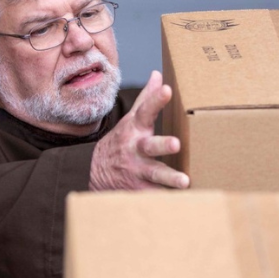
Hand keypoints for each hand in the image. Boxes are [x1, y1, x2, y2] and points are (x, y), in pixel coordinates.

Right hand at [89, 70, 189, 190]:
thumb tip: (159, 74)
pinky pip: (152, 195)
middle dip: (162, 144)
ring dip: (169, 178)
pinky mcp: (138, 189)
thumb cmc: (121, 141)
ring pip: (154, 174)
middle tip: (176, 143)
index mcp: (135, 129)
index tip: (167, 89)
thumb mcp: (130, 119)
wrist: (93, 172)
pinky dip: (165, 200)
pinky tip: (182, 203)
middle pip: (149, 145)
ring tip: (185, 181)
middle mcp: (135, 149)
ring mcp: (136, 170)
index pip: (145, 111)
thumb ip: (146, 99)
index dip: (156, 100)